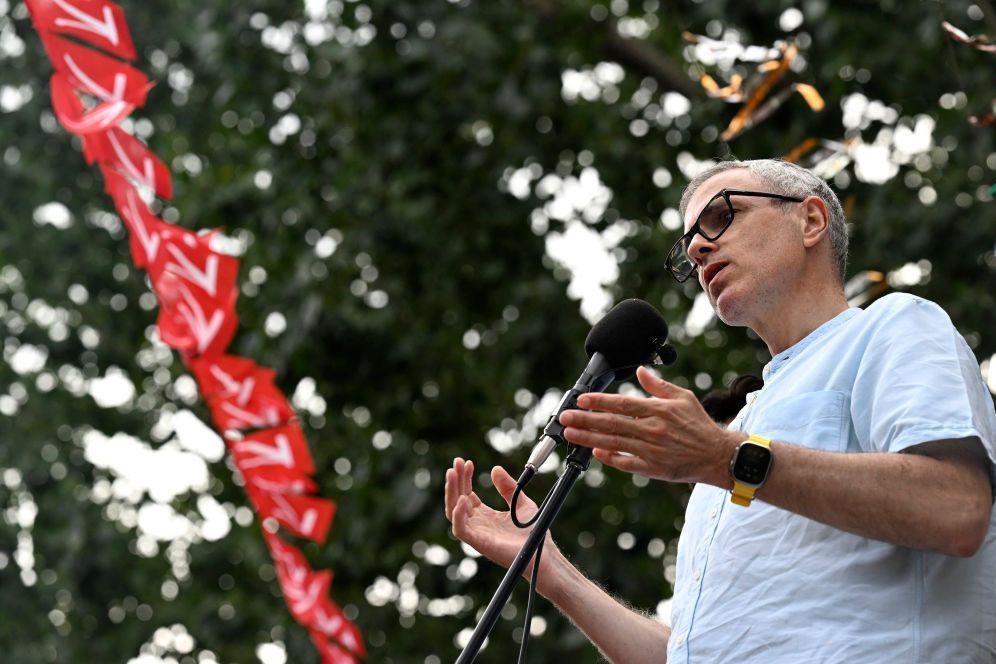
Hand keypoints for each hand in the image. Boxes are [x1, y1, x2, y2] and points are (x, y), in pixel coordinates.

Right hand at [444, 458, 562, 594]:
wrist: (542, 551)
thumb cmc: (532, 532)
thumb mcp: (520, 502)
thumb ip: (507, 487)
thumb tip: (495, 469)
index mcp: (485, 515)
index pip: (467, 494)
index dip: (465, 478)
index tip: (468, 462)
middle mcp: (477, 524)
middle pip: (457, 500)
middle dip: (455, 481)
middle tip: (457, 462)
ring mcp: (477, 533)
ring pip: (453, 512)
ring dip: (451, 492)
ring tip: (453, 474)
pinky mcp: (479, 543)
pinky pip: (461, 530)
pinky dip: (458, 514)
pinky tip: (463, 499)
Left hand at [559, 366, 741, 486]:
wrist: (718, 456)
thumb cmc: (699, 425)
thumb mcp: (683, 397)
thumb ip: (658, 385)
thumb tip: (640, 371)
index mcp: (659, 410)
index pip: (623, 403)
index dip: (600, 401)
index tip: (581, 399)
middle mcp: (653, 430)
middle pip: (612, 423)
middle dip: (585, 420)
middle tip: (564, 418)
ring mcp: (652, 450)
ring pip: (614, 443)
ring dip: (589, 439)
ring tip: (570, 434)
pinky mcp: (653, 468)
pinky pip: (626, 463)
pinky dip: (610, 457)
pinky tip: (595, 453)